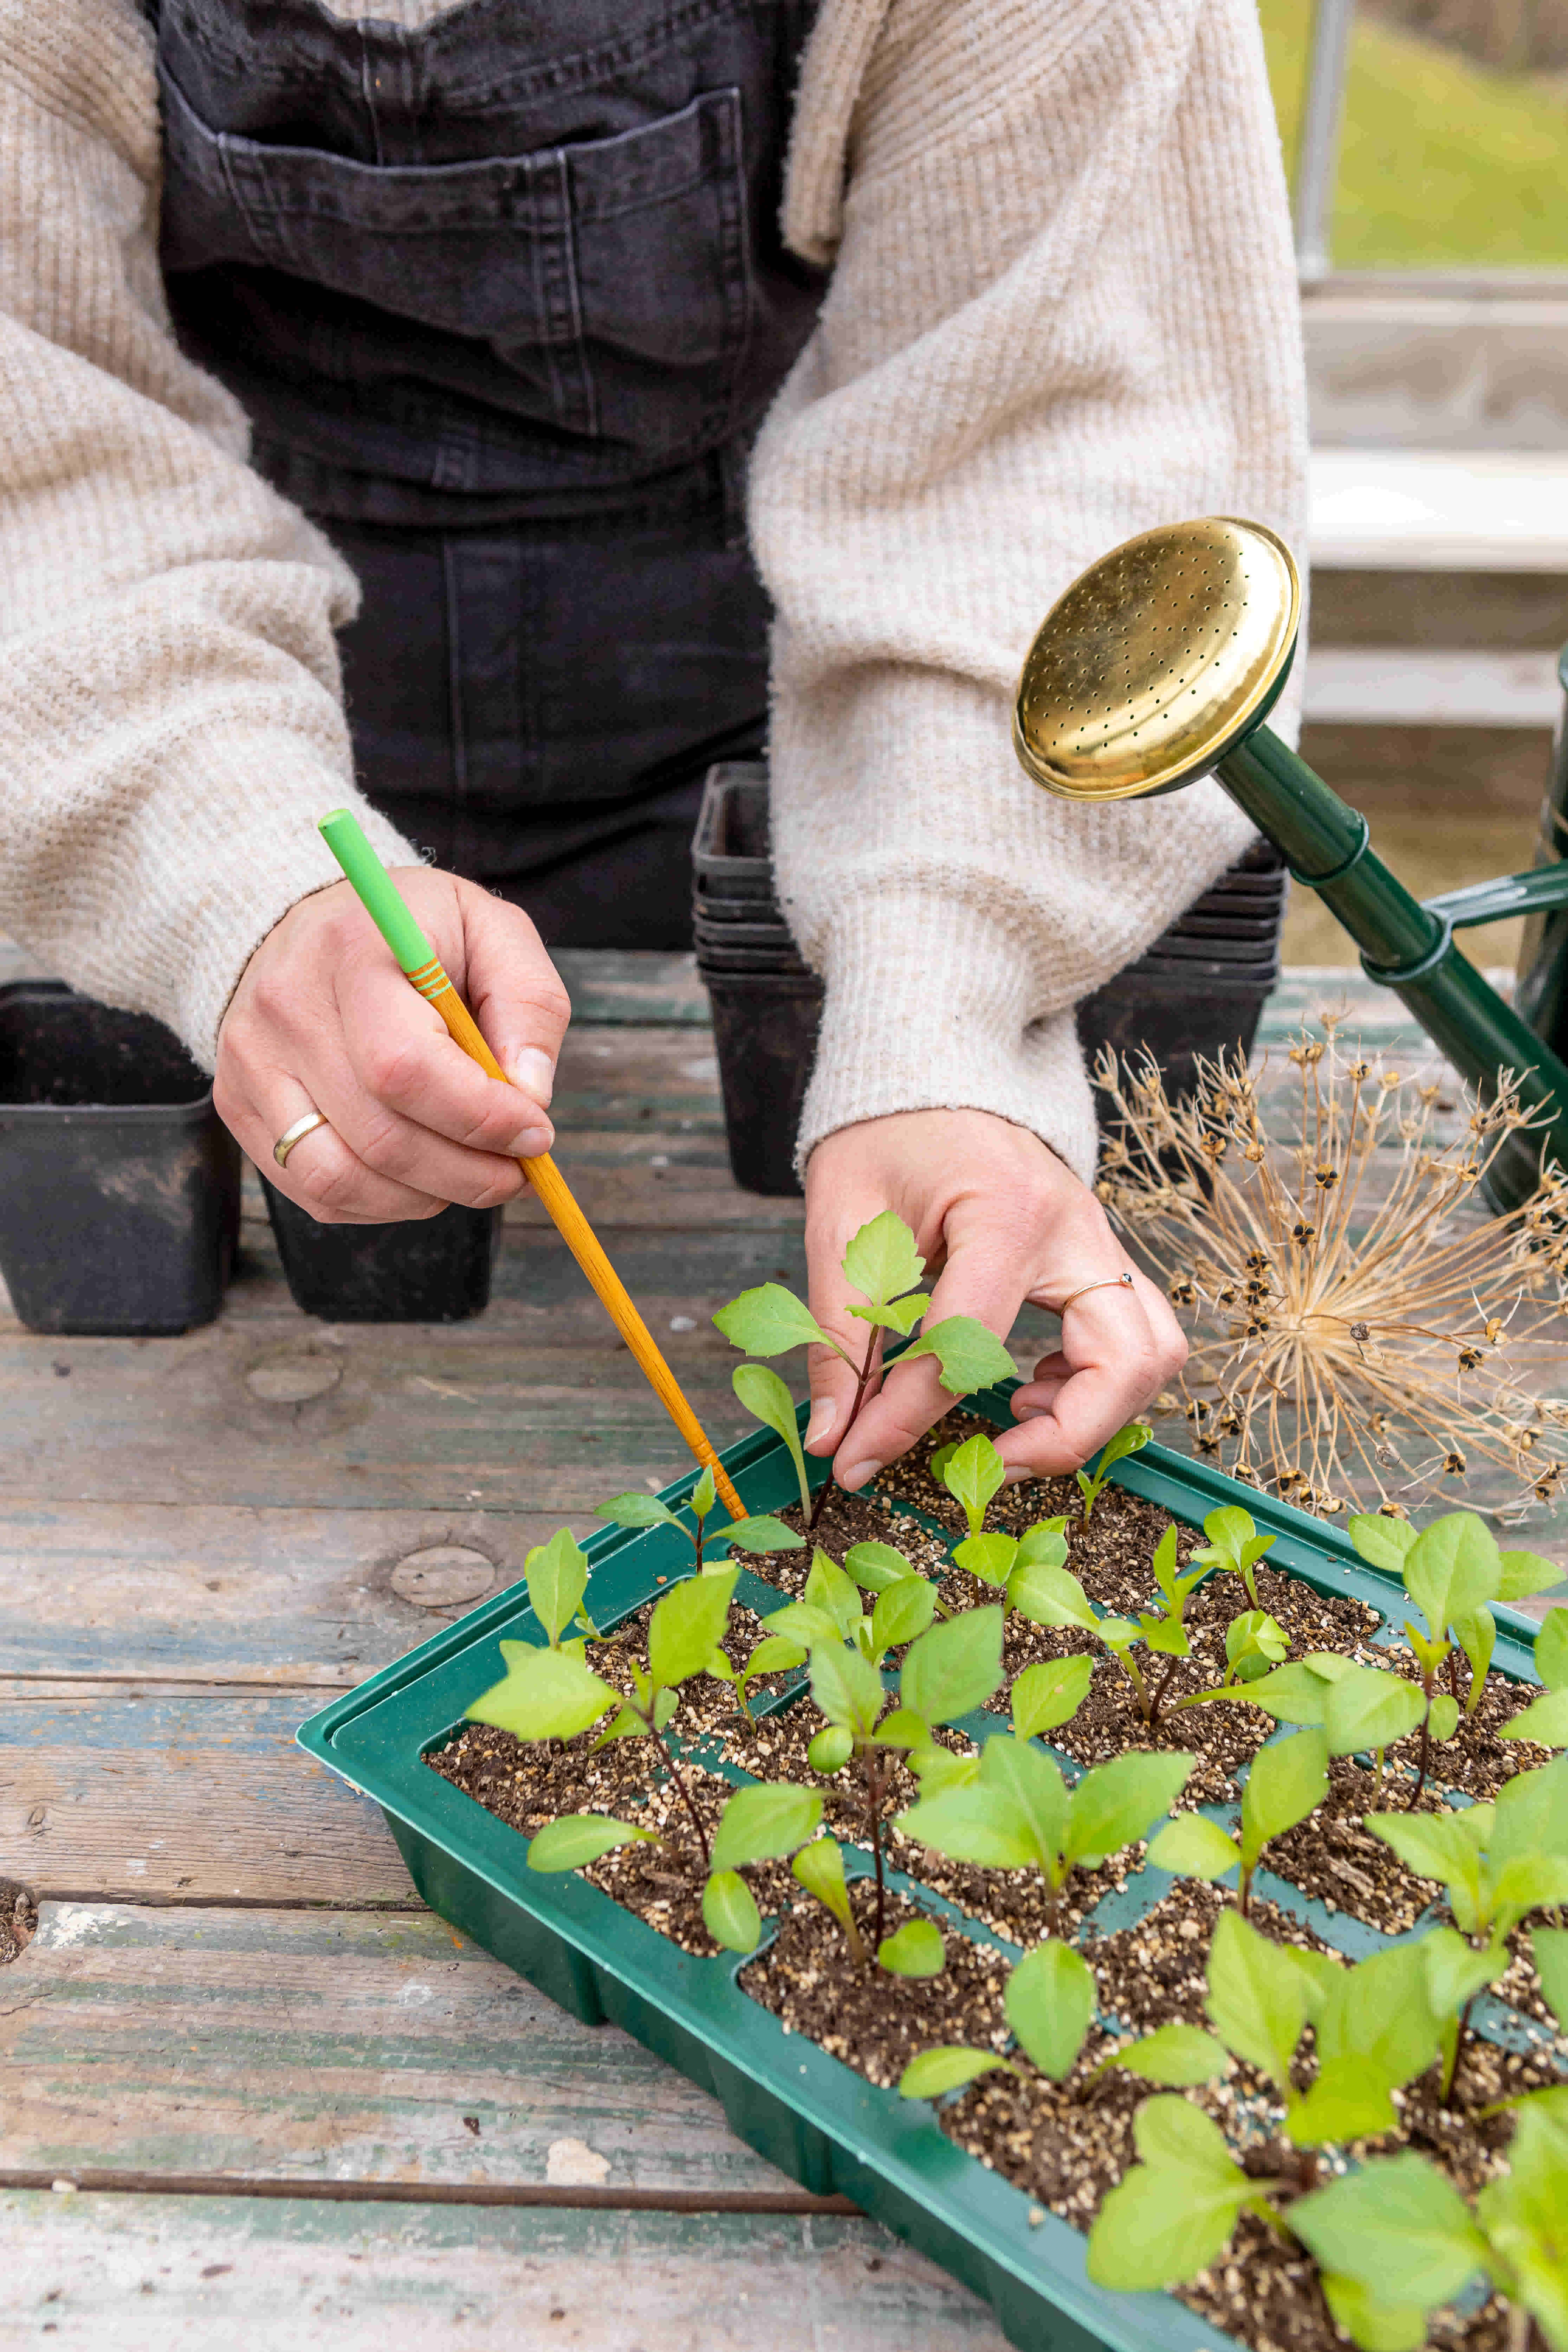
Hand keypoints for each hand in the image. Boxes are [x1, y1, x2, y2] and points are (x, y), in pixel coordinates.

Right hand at [215, 869, 570, 1220]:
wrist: (312, 921)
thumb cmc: (414, 932)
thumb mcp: (492, 931)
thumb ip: (528, 1003)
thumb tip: (530, 1094)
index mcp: (351, 951)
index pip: (405, 1067)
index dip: (480, 1117)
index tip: (535, 1131)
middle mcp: (286, 1009)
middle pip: (380, 1137)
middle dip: (469, 1173)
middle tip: (517, 1169)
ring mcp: (251, 1064)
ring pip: (340, 1179)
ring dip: (425, 1197)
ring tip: (470, 1174)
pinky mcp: (238, 1105)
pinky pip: (315, 1190)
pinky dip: (381, 1202)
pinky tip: (418, 1173)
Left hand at [800, 1109, 1185, 1492]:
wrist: (932, 1074)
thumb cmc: (884, 1136)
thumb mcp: (841, 1226)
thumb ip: (841, 1334)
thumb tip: (836, 1437)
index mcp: (1005, 1214)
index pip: (968, 1347)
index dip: (906, 1421)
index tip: (859, 1464)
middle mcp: (1074, 1230)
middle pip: (1124, 1361)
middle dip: (1063, 1439)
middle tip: (986, 1466)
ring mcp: (1099, 1242)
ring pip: (1152, 1354)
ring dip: (1096, 1412)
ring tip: (1013, 1422)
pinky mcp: (1098, 1258)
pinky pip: (1135, 1338)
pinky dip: (1097, 1384)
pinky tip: (1025, 1388)